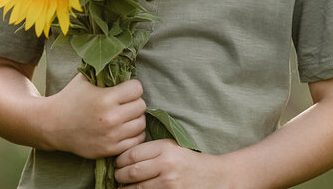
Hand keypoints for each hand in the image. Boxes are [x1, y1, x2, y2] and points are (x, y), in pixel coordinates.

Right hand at [42, 73, 146, 158]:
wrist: (53, 125)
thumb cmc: (71, 98)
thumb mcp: (86, 78)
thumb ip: (105, 70)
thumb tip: (124, 58)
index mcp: (105, 98)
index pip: (137, 89)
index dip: (132, 87)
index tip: (124, 89)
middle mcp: (110, 118)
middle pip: (141, 106)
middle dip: (134, 102)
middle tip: (124, 102)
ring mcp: (111, 136)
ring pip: (141, 123)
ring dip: (135, 118)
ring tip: (125, 115)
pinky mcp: (110, 149)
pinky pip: (136, 140)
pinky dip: (133, 133)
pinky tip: (124, 128)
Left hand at [114, 139, 230, 187]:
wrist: (214, 177)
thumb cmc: (189, 161)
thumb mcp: (172, 147)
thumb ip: (151, 150)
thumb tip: (123, 156)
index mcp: (165, 148)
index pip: (132, 154)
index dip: (120, 160)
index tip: (117, 163)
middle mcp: (167, 164)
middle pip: (131, 172)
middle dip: (119, 175)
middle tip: (117, 176)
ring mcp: (169, 183)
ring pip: (136, 188)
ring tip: (123, 186)